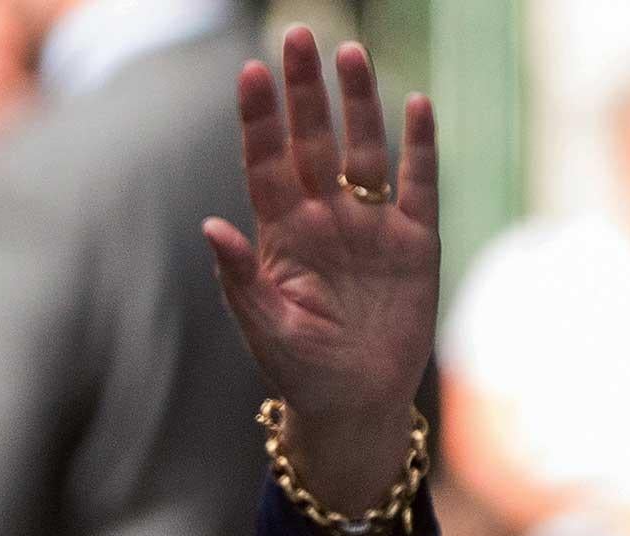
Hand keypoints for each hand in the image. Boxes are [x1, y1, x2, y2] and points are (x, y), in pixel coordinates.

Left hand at [204, 28, 438, 510]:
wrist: (353, 405)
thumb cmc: (299, 372)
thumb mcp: (264, 329)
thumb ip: (238, 279)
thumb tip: (210, 227)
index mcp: (280, 237)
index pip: (265, 164)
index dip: (259, 120)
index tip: (251, 71)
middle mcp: (324, 220)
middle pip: (313, 142)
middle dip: (305, 92)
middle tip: (299, 36)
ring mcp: (370, 227)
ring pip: (364, 151)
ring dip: (358, 104)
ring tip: (349, 55)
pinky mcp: (414, 242)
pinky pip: (418, 184)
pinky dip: (419, 146)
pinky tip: (417, 105)